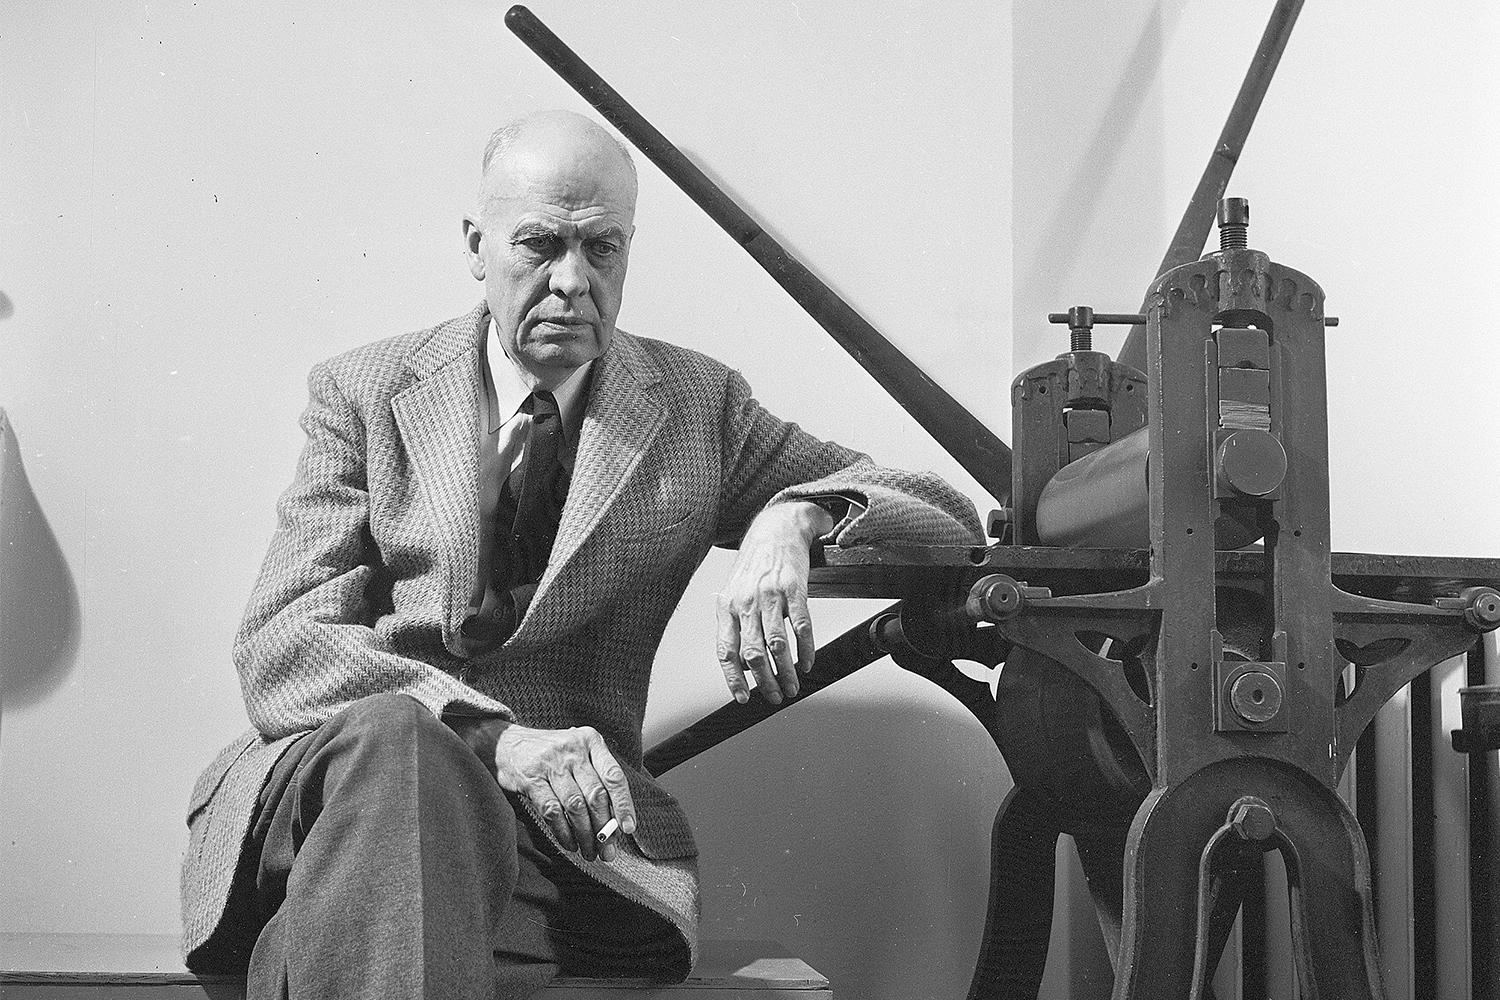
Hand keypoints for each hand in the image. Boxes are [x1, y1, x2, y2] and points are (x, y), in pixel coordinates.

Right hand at [491, 723, 635, 861]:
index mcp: (591, 741)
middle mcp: (573, 750)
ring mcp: (551, 763)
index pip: (613, 775)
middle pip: (595, 795)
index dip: (623, 804)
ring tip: (590, 852)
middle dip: (604, 829)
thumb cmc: (552, 754)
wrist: (506, 744)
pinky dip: (563, 832)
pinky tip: (570, 843)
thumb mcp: (578, 751)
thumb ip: (598, 776)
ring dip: (585, 835)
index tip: (628, 829)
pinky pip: (552, 811)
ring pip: (575, 806)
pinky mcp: (531, 779)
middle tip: (607, 852)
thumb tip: (617, 820)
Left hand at [716, 501, 833, 704]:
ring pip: (777, 645)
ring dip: (786, 672)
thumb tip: (738, 663)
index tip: (744, 697)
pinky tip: (807, 662)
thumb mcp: (734, 592)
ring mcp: (771, 595)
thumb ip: (733, 624)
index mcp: (727, 606)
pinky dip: (805, 650)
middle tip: (774, 696)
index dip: (734, 678)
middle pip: (753, 653)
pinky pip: (801, 626)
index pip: (726, 650)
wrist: (776, 529)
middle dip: (765, 681)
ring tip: (792, 686)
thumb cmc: (755, 565)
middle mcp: (746, 602)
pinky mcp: (795, 589)